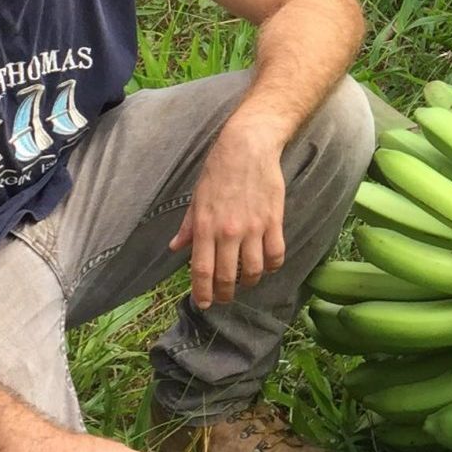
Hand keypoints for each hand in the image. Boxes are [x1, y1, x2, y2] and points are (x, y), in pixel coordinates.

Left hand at [170, 128, 285, 308]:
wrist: (248, 147)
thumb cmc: (218, 171)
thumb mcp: (197, 198)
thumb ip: (188, 227)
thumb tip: (176, 247)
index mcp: (205, 227)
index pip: (201, 271)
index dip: (202, 293)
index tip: (204, 304)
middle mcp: (228, 232)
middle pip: (227, 276)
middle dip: (224, 294)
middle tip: (224, 298)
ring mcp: (253, 228)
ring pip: (253, 270)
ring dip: (248, 282)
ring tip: (245, 282)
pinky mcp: (273, 221)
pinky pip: (276, 254)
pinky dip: (272, 266)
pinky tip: (267, 266)